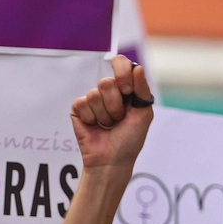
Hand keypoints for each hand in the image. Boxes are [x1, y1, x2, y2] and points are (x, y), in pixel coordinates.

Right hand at [70, 56, 152, 173]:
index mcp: (126, 88)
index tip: (127, 90)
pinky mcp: (78, 109)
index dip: (122, 73)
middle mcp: (109, 91)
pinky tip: (95, 126)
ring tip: (108, 125)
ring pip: (94, 94)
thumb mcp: (144, 113)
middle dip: (115, 105)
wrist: (112, 159)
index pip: (120, 63)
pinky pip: (82, 103)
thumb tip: (137, 68)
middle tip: (119, 118)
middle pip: (106, 82)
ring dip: (104, 115)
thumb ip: (142, 89)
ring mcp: (92, 100)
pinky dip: (91, 118)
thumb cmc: (130, 139)